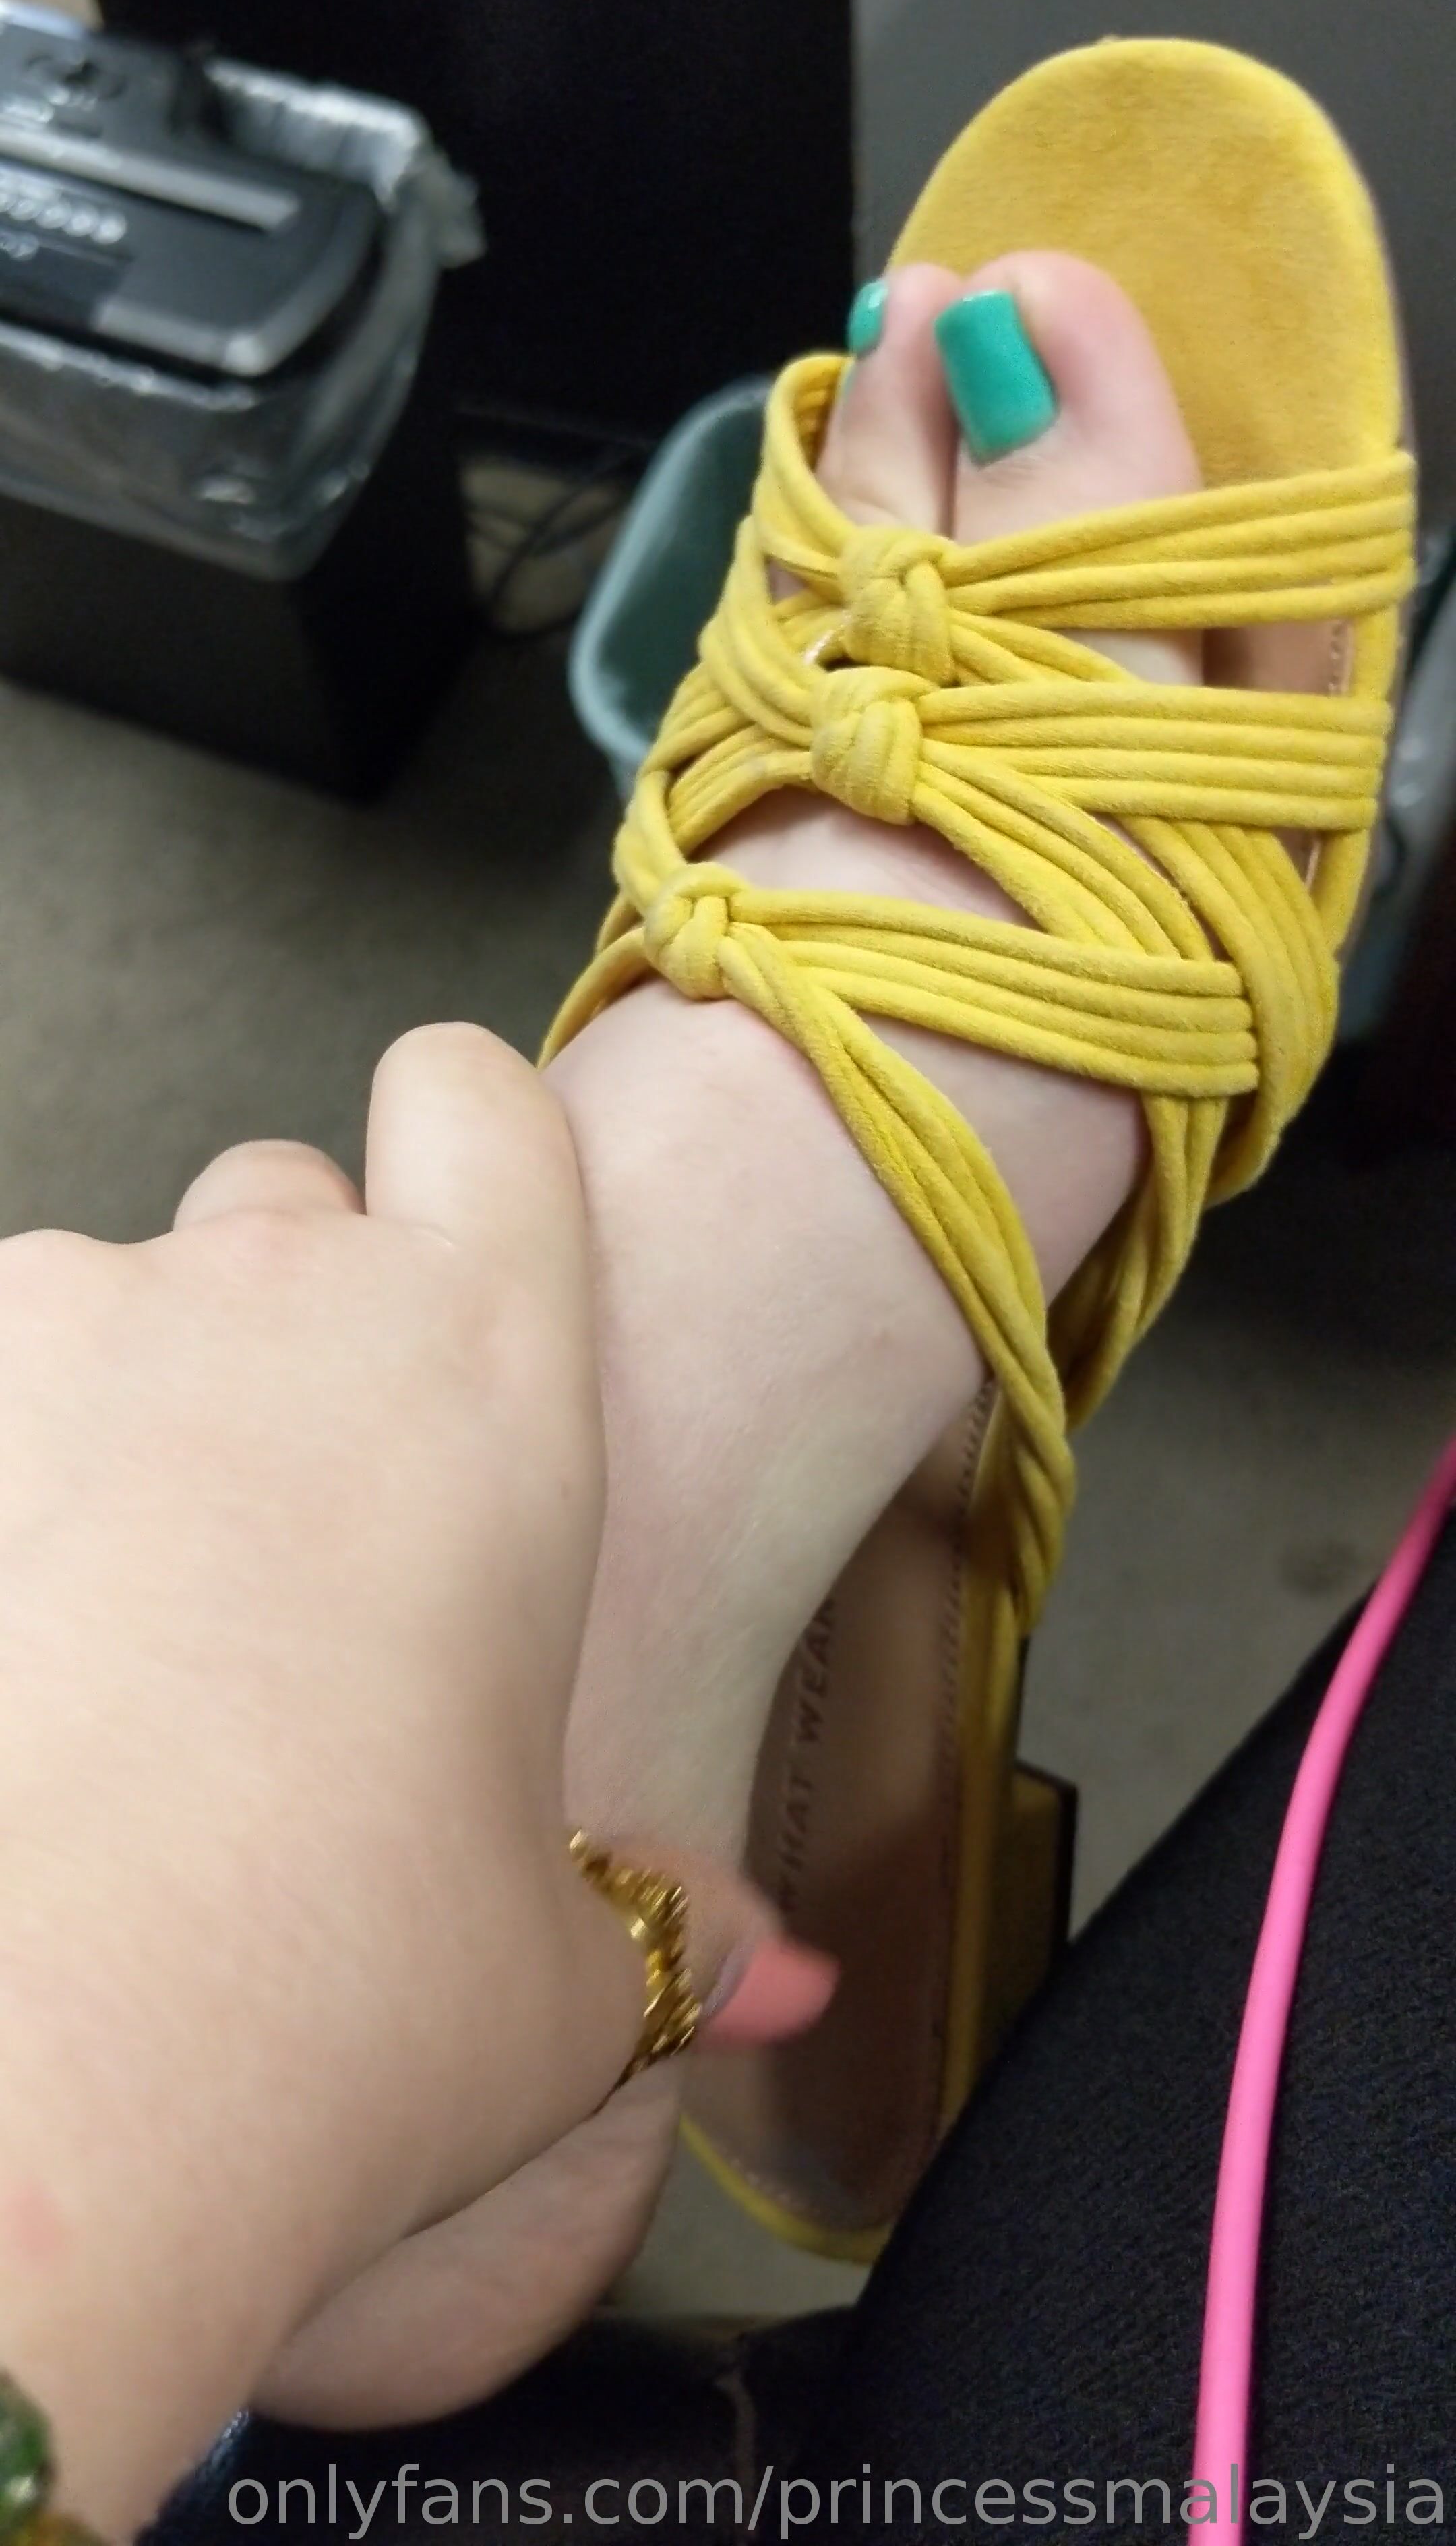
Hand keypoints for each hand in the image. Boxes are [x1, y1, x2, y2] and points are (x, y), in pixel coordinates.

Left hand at [0, 1026, 735, 2533]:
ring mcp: (62, 1331)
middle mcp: (274, 1297)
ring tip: (129, 1647)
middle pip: (282, 1200)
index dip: (463, 1156)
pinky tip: (22, 1679)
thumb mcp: (554, 1974)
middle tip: (299, 1527)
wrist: (41, 2079)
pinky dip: (5, 1497)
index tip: (451, 1254)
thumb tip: (772, 1966)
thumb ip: (661, 1919)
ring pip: (105, 1304)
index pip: (476, 1102)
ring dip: (123, 1418)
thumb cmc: (339, 1992)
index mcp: (485, 1365)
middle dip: (288, 1318)